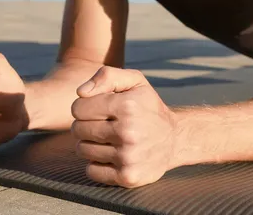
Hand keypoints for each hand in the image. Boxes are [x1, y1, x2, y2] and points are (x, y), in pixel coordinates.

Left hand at [71, 66, 177, 187]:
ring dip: (90, 144)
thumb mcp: (135, 81)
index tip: (98, 109)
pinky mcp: (128, 177)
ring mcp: (128, 157)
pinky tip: (112, 155)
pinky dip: (97, 163)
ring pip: (82, 150)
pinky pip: (91, 170)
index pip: (78, 108)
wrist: (175, 139)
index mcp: (127, 106)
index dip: (84, 107)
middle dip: (86, 125)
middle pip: (78, 129)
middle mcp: (128, 132)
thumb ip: (107, 76)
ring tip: (108, 138)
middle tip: (103, 124)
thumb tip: (81, 93)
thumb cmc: (148, 107)